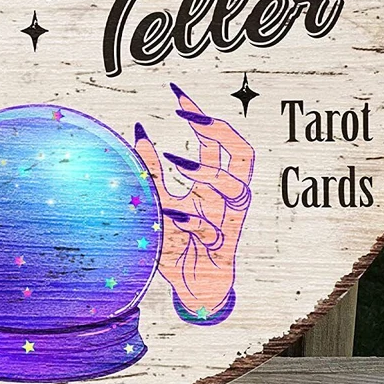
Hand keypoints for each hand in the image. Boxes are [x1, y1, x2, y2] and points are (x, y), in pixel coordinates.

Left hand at [134, 84, 253, 319]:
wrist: (195, 289)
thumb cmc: (180, 242)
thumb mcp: (160, 200)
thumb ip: (152, 171)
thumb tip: (140, 130)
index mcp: (216, 184)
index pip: (218, 141)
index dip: (202, 115)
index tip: (177, 93)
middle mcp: (227, 199)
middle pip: (243, 156)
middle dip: (221, 132)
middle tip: (192, 118)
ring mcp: (227, 222)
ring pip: (235, 189)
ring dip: (206, 172)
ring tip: (177, 162)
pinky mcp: (219, 248)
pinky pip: (210, 229)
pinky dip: (190, 219)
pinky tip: (170, 211)